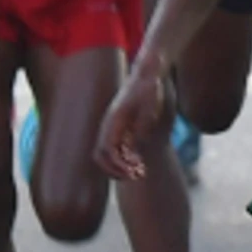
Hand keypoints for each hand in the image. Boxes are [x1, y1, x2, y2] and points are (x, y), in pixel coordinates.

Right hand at [97, 61, 172, 182]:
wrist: (145, 75)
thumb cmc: (148, 89)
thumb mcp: (150, 105)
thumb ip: (143, 124)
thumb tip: (137, 143)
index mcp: (114, 120)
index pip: (108, 149)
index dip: (118, 164)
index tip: (134, 169)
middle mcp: (109, 126)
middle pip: (101, 156)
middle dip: (115, 170)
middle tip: (136, 176)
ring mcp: (112, 128)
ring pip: (105, 155)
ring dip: (118, 168)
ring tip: (138, 173)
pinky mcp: (119, 130)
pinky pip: (114, 150)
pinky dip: (123, 161)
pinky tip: (138, 164)